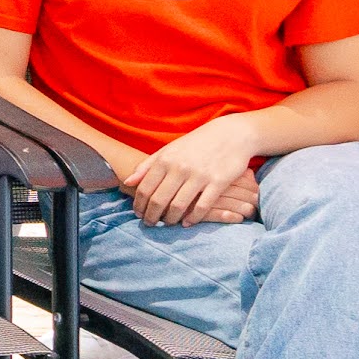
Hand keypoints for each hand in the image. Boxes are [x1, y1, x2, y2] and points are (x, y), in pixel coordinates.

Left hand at [121, 122, 252, 225]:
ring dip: (170, 219)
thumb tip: (127, 182)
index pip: (145, 189)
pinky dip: (193, 218)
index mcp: (165, 159)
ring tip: (168, 223)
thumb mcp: (169, 149)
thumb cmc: (197, 143)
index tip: (138, 214)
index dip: (139, 205)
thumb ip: (147, 165)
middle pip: (158, 200)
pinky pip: (202, 207)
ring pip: (178, 206)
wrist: (231, 134)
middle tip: (150, 224)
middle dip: (151, 216)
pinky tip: (187, 222)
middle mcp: (180, 168)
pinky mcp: (218, 182)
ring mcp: (199, 175)